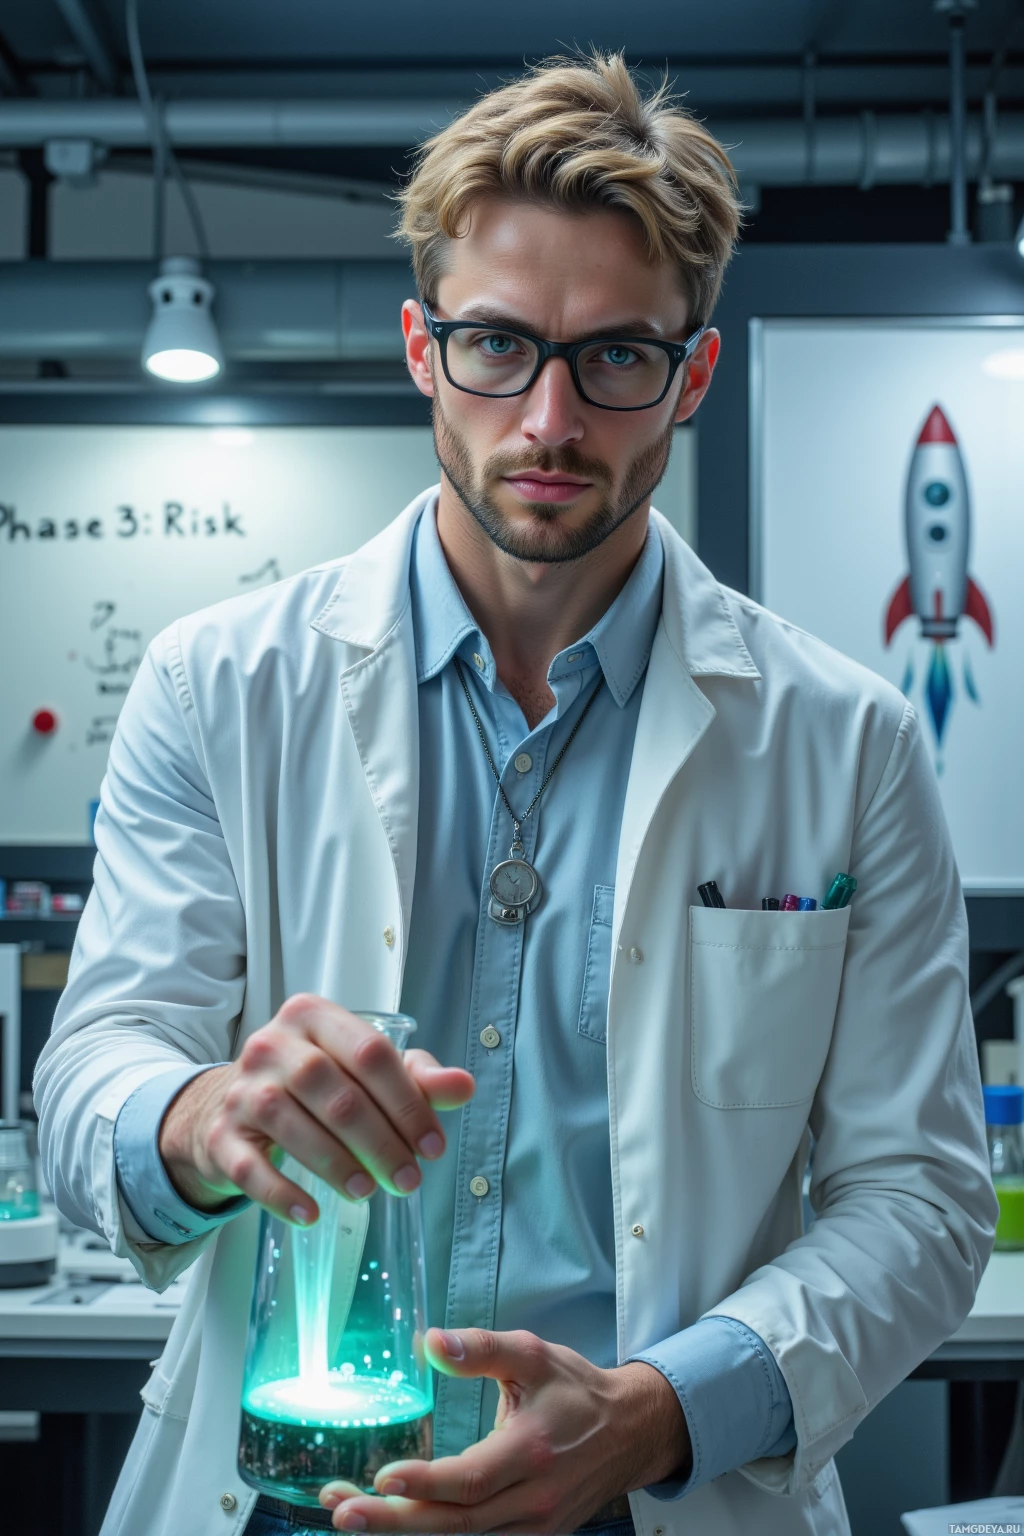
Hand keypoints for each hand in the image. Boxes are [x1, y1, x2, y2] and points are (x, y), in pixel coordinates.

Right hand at [157, 995, 474, 1221]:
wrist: (229, 1104)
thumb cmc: (313, 1083)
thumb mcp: (362, 1070)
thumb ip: (416, 1078)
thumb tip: (465, 1087)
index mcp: (313, 1017)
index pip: (369, 1052)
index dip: (407, 1101)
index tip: (433, 1146)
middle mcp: (272, 1045)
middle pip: (334, 1092)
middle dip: (379, 1140)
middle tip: (409, 1180)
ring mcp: (240, 1089)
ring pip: (291, 1124)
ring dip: (336, 1164)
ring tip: (369, 1192)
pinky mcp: (220, 1135)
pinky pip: (249, 1168)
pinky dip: (281, 1194)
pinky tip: (311, 1214)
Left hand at [318, 1327, 691, 1533]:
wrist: (630, 1433)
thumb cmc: (575, 1390)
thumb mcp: (533, 1354)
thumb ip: (482, 1350)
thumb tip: (431, 1343)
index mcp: (532, 1452)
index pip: (472, 1480)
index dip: (426, 1482)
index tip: (382, 1476)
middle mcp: (532, 1501)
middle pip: (455, 1523)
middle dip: (394, 1521)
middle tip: (342, 1510)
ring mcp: (532, 1529)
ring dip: (402, 1532)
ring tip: (347, 1515)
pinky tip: (392, 1525)